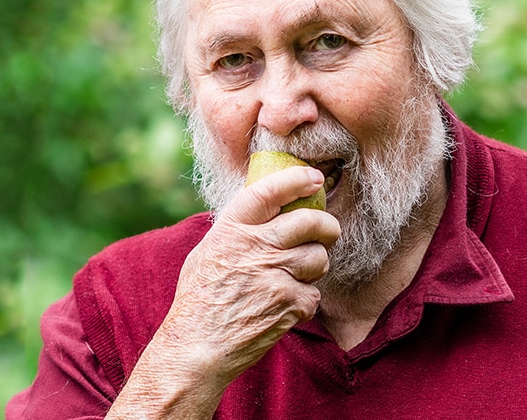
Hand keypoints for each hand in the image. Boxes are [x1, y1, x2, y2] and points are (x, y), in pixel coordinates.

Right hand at [108, 165, 338, 417]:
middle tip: (328, 231)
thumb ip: (236, 230)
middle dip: (327, 225)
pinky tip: (284, 308)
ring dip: (314, 268)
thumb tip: (268, 207)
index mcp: (231, 231)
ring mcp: (274, 275)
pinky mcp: (289, 303)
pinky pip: (314, 294)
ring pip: (318, 258)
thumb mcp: (208, 254)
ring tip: (295, 278)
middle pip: (309, 222)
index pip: (267, 191)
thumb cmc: (201, 300)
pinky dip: (304, 302)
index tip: (314, 178)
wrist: (197, 348)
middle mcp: (254, 248)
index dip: (296, 180)